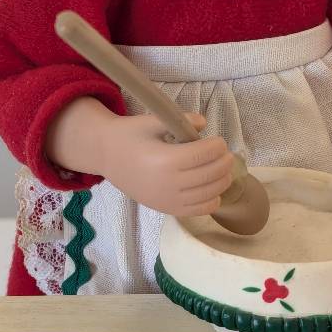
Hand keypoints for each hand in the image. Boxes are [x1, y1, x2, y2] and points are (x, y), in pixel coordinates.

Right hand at [100, 112, 234, 215]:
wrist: (106, 156)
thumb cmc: (129, 136)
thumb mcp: (152, 121)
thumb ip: (180, 120)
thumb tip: (203, 123)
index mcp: (166, 160)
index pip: (204, 155)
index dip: (218, 147)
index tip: (219, 141)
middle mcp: (169, 183)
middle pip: (211, 174)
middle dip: (224, 162)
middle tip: (226, 154)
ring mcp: (169, 200)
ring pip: (210, 193)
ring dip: (222, 180)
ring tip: (222, 169)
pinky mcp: (167, 209)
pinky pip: (199, 210)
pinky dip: (212, 200)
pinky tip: (213, 189)